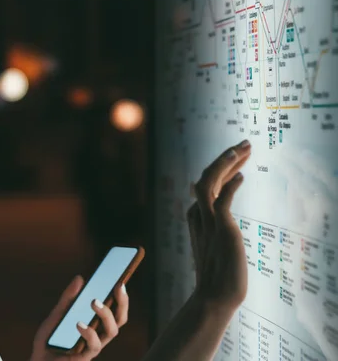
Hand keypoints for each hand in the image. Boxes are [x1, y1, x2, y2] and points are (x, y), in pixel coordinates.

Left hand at [29, 275, 128, 360]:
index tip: (120, 282)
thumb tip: (80, 278)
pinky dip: (89, 332)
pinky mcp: (84, 358)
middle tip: (116, 287)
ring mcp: (92, 347)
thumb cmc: (50, 339)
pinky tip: (79, 323)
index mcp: (95, 325)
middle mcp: (98, 336)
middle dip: (122, 303)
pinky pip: (93, 345)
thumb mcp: (57, 314)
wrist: (38, 360)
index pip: (115, 311)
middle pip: (120, 320)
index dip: (122, 298)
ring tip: (94, 301)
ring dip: (106, 314)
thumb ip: (68, 298)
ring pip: (112, 331)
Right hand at [187, 139, 251, 310]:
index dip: (220, 167)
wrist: (214, 297)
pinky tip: (242, 176)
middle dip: (224, 158)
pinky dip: (230, 186)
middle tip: (243, 143)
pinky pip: (221, 201)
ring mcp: (207, 222)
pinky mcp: (220, 230)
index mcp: (196, 218)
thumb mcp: (216, 245)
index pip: (205, 184)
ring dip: (225, 163)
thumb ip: (213, 225)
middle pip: (206, 177)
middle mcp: (198, 216)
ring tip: (243, 148)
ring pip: (209, 183)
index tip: (237, 157)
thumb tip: (211, 210)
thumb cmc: (219, 276)